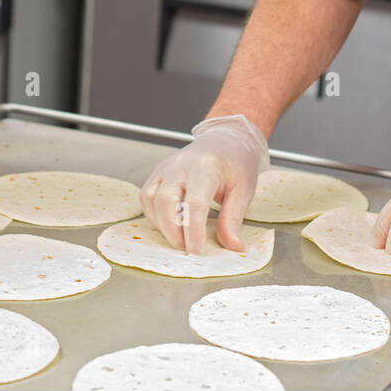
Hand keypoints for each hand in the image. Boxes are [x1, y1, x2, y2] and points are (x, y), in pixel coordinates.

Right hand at [139, 115, 268, 254]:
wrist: (226, 138)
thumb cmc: (236, 163)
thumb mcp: (244, 190)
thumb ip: (233, 218)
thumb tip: (232, 246)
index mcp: (206, 167)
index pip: (194, 203)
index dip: (193, 231)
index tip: (196, 252)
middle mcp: (181, 165)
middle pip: (166, 201)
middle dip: (172, 231)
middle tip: (185, 249)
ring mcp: (166, 167)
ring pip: (150, 198)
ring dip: (161, 224)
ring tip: (177, 238)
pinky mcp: (158, 171)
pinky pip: (146, 195)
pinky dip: (153, 214)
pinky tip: (168, 224)